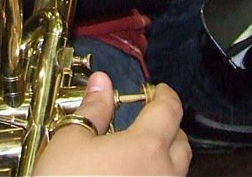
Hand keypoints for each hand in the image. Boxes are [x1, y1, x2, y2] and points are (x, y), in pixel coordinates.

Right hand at [34, 73, 190, 175]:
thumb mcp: (71, 142)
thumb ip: (93, 109)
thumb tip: (102, 83)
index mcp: (148, 147)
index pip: (169, 110)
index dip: (164, 95)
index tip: (157, 90)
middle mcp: (165, 174)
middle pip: (181, 142)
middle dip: (167, 128)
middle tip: (145, 121)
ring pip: (176, 172)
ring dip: (163, 158)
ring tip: (134, 155)